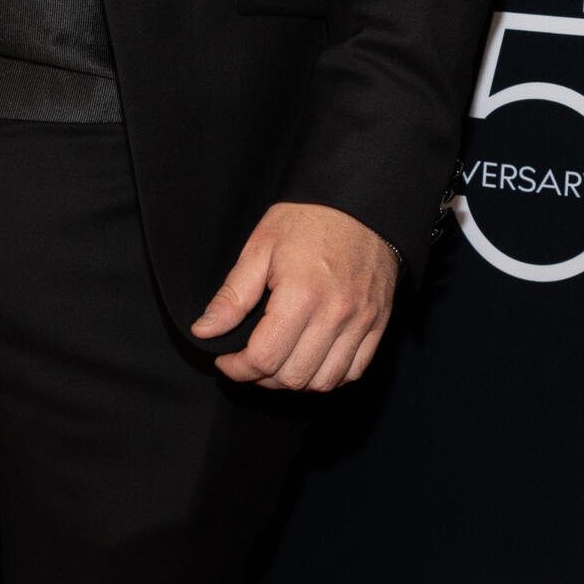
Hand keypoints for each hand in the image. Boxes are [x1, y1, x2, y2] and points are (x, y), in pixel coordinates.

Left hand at [190, 202, 400, 389]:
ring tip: (278, 363)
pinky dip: (329, 377)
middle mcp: (335, 314)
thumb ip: (232, 295)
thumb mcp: (260, 246)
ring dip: (295, 381)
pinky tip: (310, 361)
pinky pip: (353, 371)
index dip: (237, 368)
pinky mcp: (378, 323)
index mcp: (301, 295)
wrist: (361, 202)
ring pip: (324, 382)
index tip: (226, 360)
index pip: (264, 358)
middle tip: (248, 361)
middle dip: (262, 378)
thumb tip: (205, 330)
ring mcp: (361, 322)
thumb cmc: (308, 219)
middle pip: (293, 377)